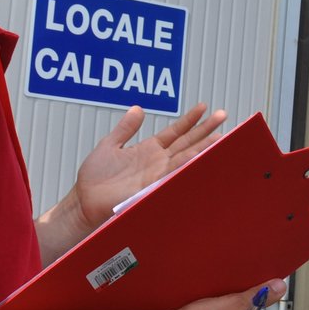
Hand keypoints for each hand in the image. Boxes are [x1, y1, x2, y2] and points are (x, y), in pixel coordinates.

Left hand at [75, 103, 227, 229]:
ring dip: (204, 147)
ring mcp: (158, 175)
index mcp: (149, 149)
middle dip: (206, 129)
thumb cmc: (94, 178)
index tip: (204, 107)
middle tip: (224, 115)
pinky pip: (175, 175)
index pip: (175, 132)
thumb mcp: (109, 145)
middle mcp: (158, 162)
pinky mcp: (154, 187)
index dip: (189, 120)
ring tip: (222, 136)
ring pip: (187, 157)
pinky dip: (189, 167)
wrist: (84, 201)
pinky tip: (203, 159)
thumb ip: (125, 128)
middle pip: (188, 142)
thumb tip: (138, 109)